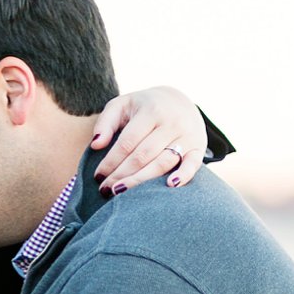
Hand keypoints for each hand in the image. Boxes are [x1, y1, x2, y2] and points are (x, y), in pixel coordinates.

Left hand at [89, 86, 208, 193]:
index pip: (127, 142)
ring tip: (122, 193)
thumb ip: (105, 122)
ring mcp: (187, 135)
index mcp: (151, 111)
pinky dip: (183, 175)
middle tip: (106, 190)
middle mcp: (171, 122)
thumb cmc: (142, 107)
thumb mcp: (121, 105)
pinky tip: (170, 186)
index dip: (111, 161)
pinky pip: (193, 163)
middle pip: (143, 155)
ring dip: (142, 180)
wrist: (178, 100)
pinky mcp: (198, 146)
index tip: (98, 176)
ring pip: (163, 162)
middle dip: (122, 175)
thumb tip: (96, 145)